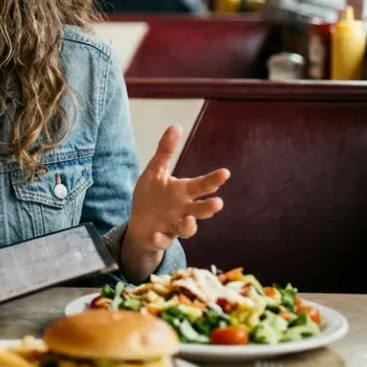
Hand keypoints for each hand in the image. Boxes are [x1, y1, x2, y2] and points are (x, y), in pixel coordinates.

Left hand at [127, 125, 230, 255]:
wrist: (140, 224)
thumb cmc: (153, 196)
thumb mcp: (155, 171)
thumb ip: (166, 151)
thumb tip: (175, 125)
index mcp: (184, 192)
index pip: (201, 186)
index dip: (213, 180)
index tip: (225, 172)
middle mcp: (184, 210)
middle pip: (200, 209)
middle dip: (209, 207)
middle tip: (218, 203)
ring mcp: (173, 226)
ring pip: (187, 228)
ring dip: (190, 225)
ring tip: (188, 220)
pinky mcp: (160, 238)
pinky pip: (162, 240)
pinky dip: (160, 238)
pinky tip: (156, 234)